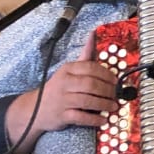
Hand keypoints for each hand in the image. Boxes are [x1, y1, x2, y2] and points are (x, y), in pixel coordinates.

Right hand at [6, 35, 118, 153]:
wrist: (35, 109)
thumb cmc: (58, 88)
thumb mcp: (69, 70)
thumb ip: (84, 56)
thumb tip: (94, 34)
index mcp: (68, 69)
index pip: (91, 68)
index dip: (107, 74)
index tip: (117, 80)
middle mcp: (64, 83)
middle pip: (91, 84)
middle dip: (109, 90)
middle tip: (118, 95)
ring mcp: (62, 100)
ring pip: (88, 100)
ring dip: (105, 104)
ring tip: (114, 106)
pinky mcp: (62, 115)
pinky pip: (81, 117)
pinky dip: (94, 119)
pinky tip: (103, 119)